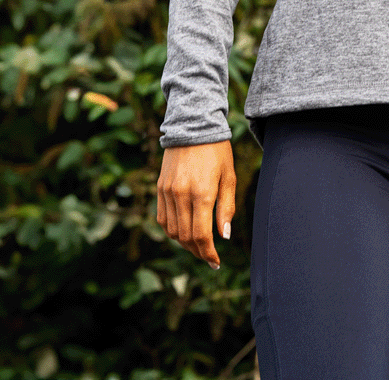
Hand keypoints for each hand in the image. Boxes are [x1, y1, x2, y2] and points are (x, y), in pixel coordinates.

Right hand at [156, 140, 235, 269]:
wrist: (193, 126)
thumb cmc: (217, 151)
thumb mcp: (228, 176)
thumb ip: (226, 207)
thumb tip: (223, 236)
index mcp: (202, 193)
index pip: (201, 235)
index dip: (208, 253)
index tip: (216, 262)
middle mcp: (181, 195)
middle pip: (186, 237)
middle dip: (198, 252)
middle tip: (209, 258)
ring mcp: (168, 192)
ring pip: (172, 231)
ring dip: (185, 243)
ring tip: (199, 247)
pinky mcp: (160, 188)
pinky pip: (163, 218)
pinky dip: (172, 230)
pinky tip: (184, 232)